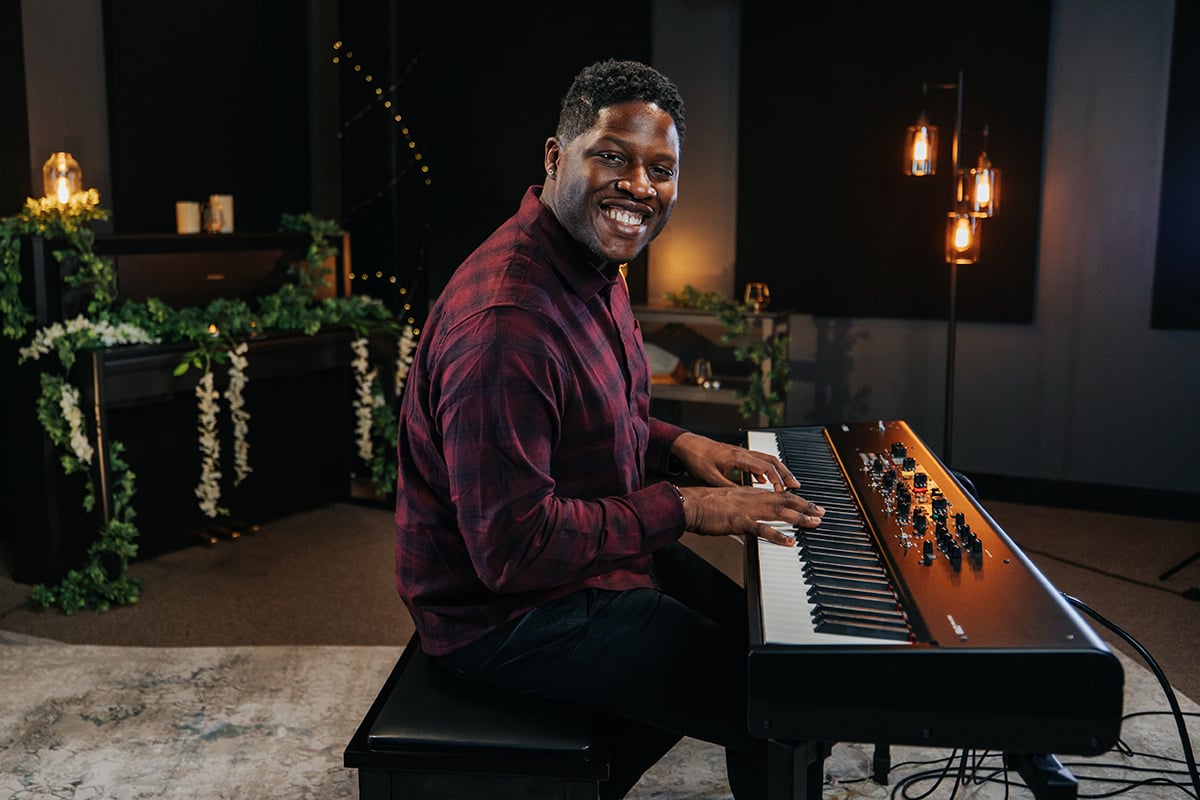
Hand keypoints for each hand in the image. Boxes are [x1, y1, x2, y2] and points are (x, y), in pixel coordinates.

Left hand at [670, 432, 798, 490]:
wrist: (689, 445)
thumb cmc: (698, 459)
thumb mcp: (712, 477)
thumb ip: (728, 487)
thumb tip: (743, 498)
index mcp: (738, 458)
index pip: (765, 467)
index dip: (776, 479)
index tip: (783, 491)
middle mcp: (743, 453)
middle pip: (771, 461)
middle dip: (785, 474)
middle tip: (796, 486)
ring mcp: (742, 452)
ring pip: (766, 459)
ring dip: (778, 471)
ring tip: (787, 483)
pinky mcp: (738, 455)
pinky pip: (758, 461)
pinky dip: (766, 470)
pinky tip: (765, 481)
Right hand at [677, 484, 823, 546]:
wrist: (688, 503)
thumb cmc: (703, 504)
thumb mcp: (726, 500)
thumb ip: (741, 504)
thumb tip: (750, 512)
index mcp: (749, 493)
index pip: (778, 494)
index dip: (796, 498)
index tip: (809, 503)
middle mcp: (751, 498)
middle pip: (784, 500)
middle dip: (805, 505)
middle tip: (821, 511)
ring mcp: (746, 509)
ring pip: (779, 511)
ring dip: (799, 517)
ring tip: (814, 523)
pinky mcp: (738, 522)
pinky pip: (762, 529)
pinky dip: (778, 535)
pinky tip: (790, 541)